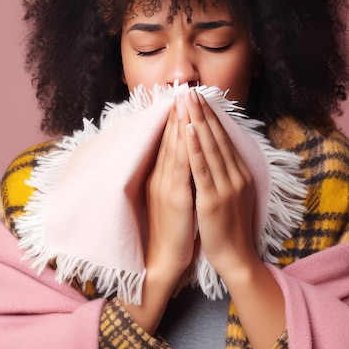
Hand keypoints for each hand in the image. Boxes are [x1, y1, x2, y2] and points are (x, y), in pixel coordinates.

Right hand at [145, 98, 194, 280]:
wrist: (162, 260)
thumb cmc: (170, 231)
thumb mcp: (170, 199)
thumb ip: (173, 178)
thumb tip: (183, 158)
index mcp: (159, 177)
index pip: (167, 141)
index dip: (173, 118)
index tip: (180, 97)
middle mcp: (159, 177)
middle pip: (168, 138)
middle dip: (176, 112)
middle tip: (182, 88)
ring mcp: (165, 186)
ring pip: (173, 147)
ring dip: (180, 121)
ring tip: (185, 99)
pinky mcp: (175, 198)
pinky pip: (181, 166)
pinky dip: (185, 146)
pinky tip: (190, 130)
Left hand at [184, 88, 285, 348]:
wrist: (236, 259)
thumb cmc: (230, 230)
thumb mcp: (234, 197)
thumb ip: (228, 175)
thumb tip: (221, 155)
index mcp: (240, 174)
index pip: (223, 139)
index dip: (210, 117)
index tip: (200, 98)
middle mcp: (235, 176)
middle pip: (216, 138)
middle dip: (202, 112)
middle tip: (190, 89)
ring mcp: (225, 187)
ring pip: (209, 147)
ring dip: (196, 121)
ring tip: (186, 100)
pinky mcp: (212, 200)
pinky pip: (201, 168)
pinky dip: (194, 147)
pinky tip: (187, 129)